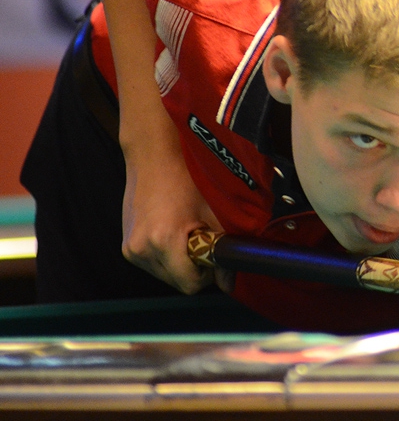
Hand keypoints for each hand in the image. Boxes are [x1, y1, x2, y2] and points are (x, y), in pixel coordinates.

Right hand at [121, 133, 223, 293]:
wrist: (154, 157)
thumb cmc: (188, 178)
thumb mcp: (214, 213)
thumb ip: (223, 250)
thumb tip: (229, 284)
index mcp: (163, 241)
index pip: (190, 284)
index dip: (208, 274)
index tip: (215, 255)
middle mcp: (141, 250)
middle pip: (178, 283)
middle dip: (195, 269)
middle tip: (203, 240)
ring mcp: (130, 250)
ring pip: (166, 276)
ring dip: (181, 264)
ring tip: (187, 233)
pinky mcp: (126, 248)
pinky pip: (154, 265)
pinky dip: (168, 257)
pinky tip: (173, 233)